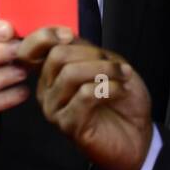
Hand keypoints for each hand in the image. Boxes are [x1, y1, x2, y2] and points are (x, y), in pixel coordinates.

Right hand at [18, 26, 152, 169]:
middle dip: (93, 54)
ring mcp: (54, 108)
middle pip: (57, 56)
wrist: (138, 135)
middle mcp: (48, 89)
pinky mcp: (67, 125)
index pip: (31, 49)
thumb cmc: (123, 100)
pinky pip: (84, 95)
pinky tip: (121, 92)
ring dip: (105, 70)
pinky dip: (109, 88)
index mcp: (53, 72)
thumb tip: (67, 37)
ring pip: (70, 74)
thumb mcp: (106, 64)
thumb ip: (84, 49)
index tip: (70, 35)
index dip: (46, 35)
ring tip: (124, 76)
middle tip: (117, 65)